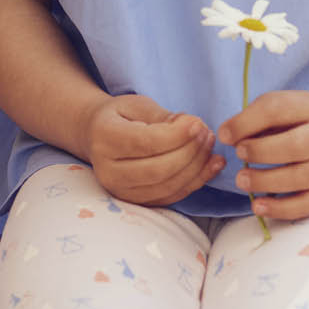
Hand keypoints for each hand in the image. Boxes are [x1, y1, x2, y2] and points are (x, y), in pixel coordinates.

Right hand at [84, 94, 225, 206]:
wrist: (98, 138)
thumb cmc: (121, 117)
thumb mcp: (138, 105)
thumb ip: (164, 118)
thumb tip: (194, 128)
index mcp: (105, 138)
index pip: (145, 143)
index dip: (177, 136)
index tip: (198, 124)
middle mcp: (108, 171)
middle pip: (158, 170)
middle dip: (190, 153)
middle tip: (207, 135)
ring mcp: (120, 191)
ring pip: (166, 187)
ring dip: (196, 168)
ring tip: (209, 147)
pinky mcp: (135, 202)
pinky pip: (170, 197)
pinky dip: (194, 182)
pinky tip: (210, 166)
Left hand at [218, 90, 308, 220]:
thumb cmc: (301, 123)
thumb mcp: (282, 110)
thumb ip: (255, 119)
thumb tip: (227, 135)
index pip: (278, 109)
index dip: (247, 122)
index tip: (225, 135)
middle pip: (295, 146)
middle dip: (261, 152)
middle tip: (239, 155)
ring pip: (299, 178)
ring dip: (265, 182)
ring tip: (242, 180)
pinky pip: (306, 205)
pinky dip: (280, 209)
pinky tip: (258, 206)